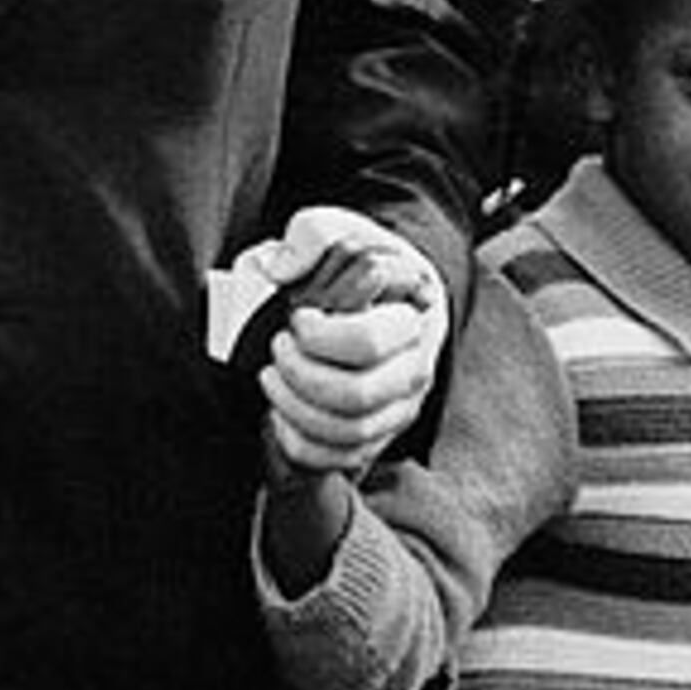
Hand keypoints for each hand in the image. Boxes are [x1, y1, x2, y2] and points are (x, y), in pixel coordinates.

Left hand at [249, 208, 446, 479]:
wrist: (381, 293)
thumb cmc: (358, 263)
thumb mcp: (338, 229)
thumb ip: (311, 234)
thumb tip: (282, 268)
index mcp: (417, 314)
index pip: (370, 343)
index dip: (320, 337)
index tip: (297, 318)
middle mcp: (418, 366)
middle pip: (358, 396)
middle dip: (301, 376)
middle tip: (279, 349)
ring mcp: (402, 406)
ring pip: (350, 433)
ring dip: (295, 410)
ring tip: (272, 379)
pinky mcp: (382, 433)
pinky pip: (344, 459)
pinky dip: (303, 446)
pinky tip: (280, 416)